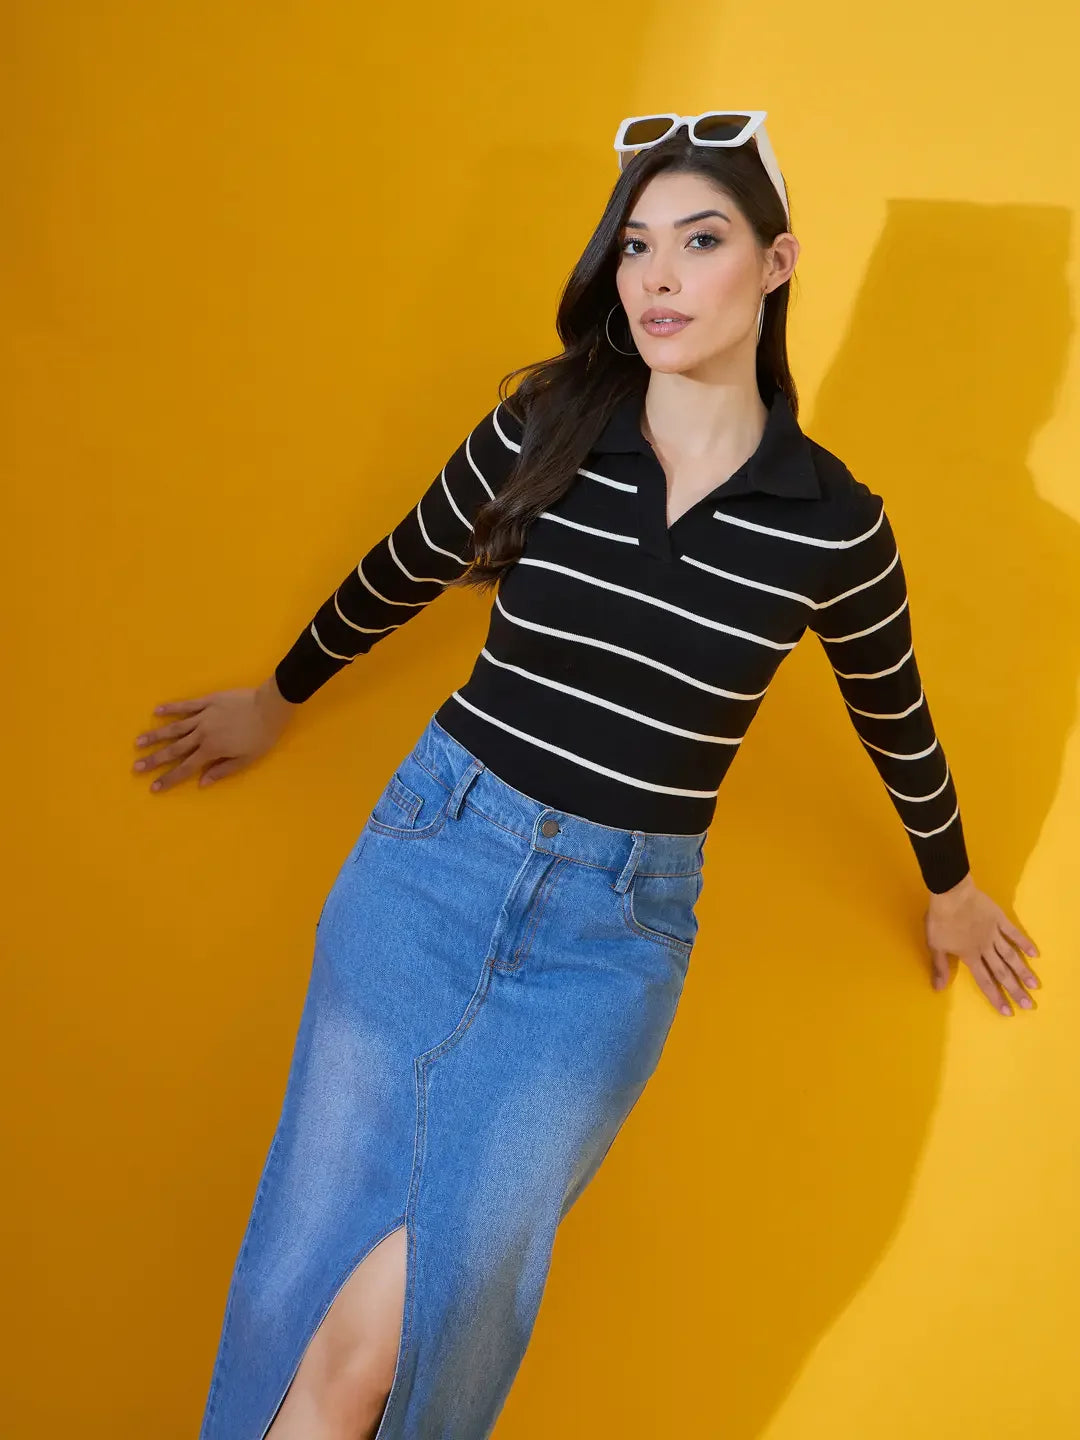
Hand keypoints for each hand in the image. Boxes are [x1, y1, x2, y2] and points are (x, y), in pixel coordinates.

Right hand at [131, 675, 297, 793]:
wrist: (269, 706)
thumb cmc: (261, 736)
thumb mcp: (246, 759)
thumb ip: (223, 770)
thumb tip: (201, 783)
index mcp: (211, 750)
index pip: (186, 768)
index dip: (169, 778)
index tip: (153, 788)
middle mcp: (202, 734)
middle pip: (174, 749)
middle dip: (154, 759)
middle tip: (136, 767)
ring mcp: (203, 716)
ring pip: (175, 727)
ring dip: (156, 735)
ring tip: (138, 741)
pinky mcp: (208, 701)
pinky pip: (186, 705)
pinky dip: (171, 708)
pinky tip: (157, 711)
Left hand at [925, 872, 1039, 1015]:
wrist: (951, 894)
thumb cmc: (940, 920)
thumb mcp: (935, 945)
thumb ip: (940, 967)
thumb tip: (938, 989)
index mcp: (970, 955)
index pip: (984, 981)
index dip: (995, 997)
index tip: (1007, 1012)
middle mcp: (985, 948)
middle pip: (1002, 972)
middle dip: (1015, 990)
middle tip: (1029, 1005)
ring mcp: (994, 934)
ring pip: (1011, 956)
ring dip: (1023, 971)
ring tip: (1035, 985)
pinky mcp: (999, 919)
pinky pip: (1014, 933)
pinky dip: (1024, 943)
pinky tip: (1034, 953)